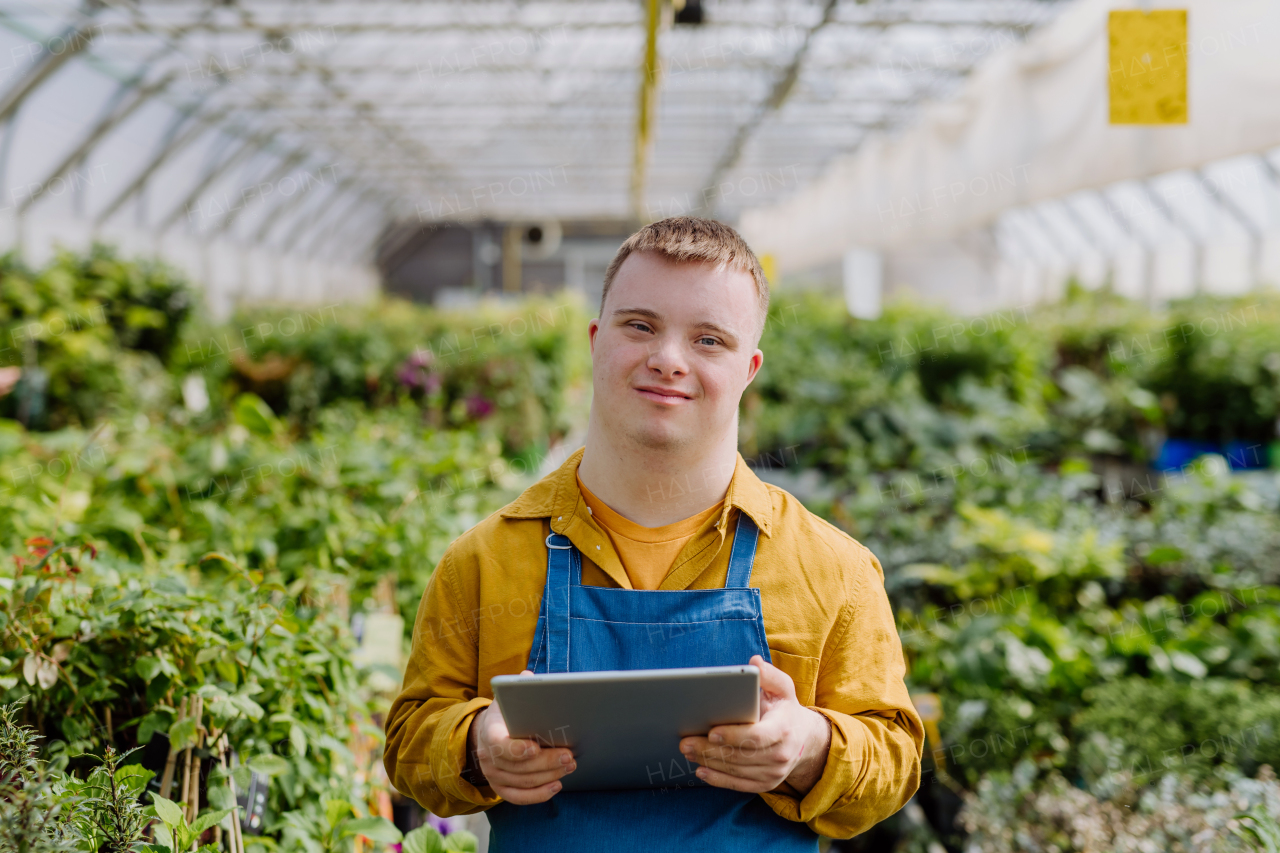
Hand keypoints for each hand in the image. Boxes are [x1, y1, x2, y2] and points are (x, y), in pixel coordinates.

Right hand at [468, 670, 575, 804]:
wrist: (488, 732)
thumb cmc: (505, 714)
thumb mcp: (507, 698)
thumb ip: (518, 689)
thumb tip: (528, 678)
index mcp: (489, 732)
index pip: (498, 744)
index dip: (516, 748)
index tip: (535, 747)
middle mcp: (487, 757)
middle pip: (516, 766)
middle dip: (546, 762)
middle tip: (569, 755)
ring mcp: (493, 775)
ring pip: (522, 781)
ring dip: (548, 775)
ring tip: (570, 765)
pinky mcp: (500, 788)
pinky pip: (519, 797)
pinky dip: (539, 794)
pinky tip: (557, 785)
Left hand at [679, 655, 831, 794]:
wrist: (804, 738)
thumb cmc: (785, 708)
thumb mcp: (783, 688)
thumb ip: (769, 675)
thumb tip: (754, 663)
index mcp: (783, 730)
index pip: (756, 737)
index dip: (733, 736)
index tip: (711, 732)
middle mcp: (781, 755)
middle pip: (740, 755)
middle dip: (710, 749)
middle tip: (685, 742)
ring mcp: (774, 773)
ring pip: (736, 771)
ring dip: (709, 762)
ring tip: (687, 751)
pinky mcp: (767, 784)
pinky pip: (739, 785)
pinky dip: (718, 779)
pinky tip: (701, 770)